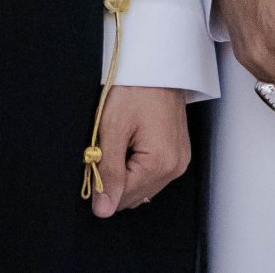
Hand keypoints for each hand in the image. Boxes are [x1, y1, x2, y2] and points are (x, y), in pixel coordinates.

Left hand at [89, 85, 191, 217]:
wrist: (156, 65)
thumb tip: (103, 210)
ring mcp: (179, 162)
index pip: (122, 197)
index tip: (95, 156)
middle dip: (114, 177)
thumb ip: (108, 173)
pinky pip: (151, 174)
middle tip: (107, 146)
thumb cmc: (135, 89)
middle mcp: (175, 168)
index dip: (101, 181)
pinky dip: (136, 165)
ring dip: (125, 171)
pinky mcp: (177, 154)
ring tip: (121, 141)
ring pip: (142, 186)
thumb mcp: (113, 129)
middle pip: (133, 195)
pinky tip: (131, 142)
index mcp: (161, 164)